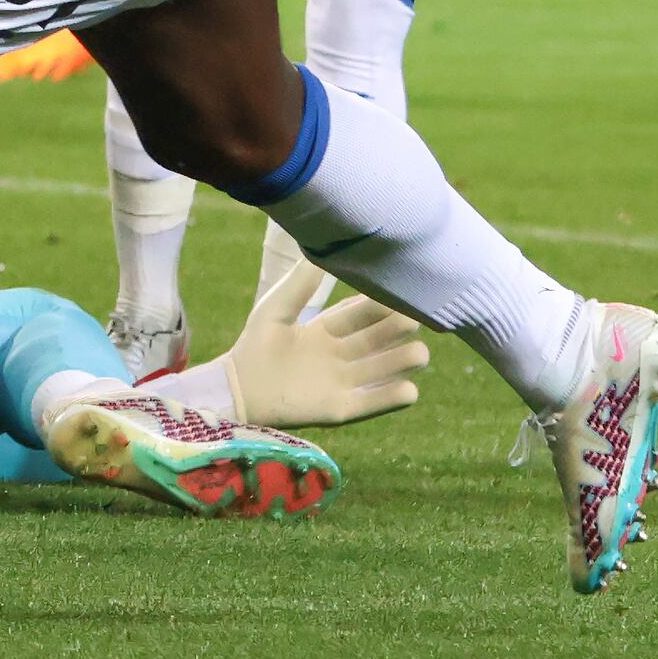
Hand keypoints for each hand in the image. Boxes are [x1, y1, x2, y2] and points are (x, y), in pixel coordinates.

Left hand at [213, 256, 430, 428]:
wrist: (236, 388)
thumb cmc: (255, 344)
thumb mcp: (278, 306)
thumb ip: (302, 281)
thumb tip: (326, 249)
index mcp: (325, 331)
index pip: (360, 315)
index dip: (379, 306)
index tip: (401, 292)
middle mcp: (338, 357)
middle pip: (376, 342)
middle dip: (396, 332)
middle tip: (416, 321)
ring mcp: (339, 383)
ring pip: (379, 371)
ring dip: (401, 363)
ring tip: (420, 355)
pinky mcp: (337, 409)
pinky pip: (369, 404)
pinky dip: (389, 399)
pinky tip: (410, 391)